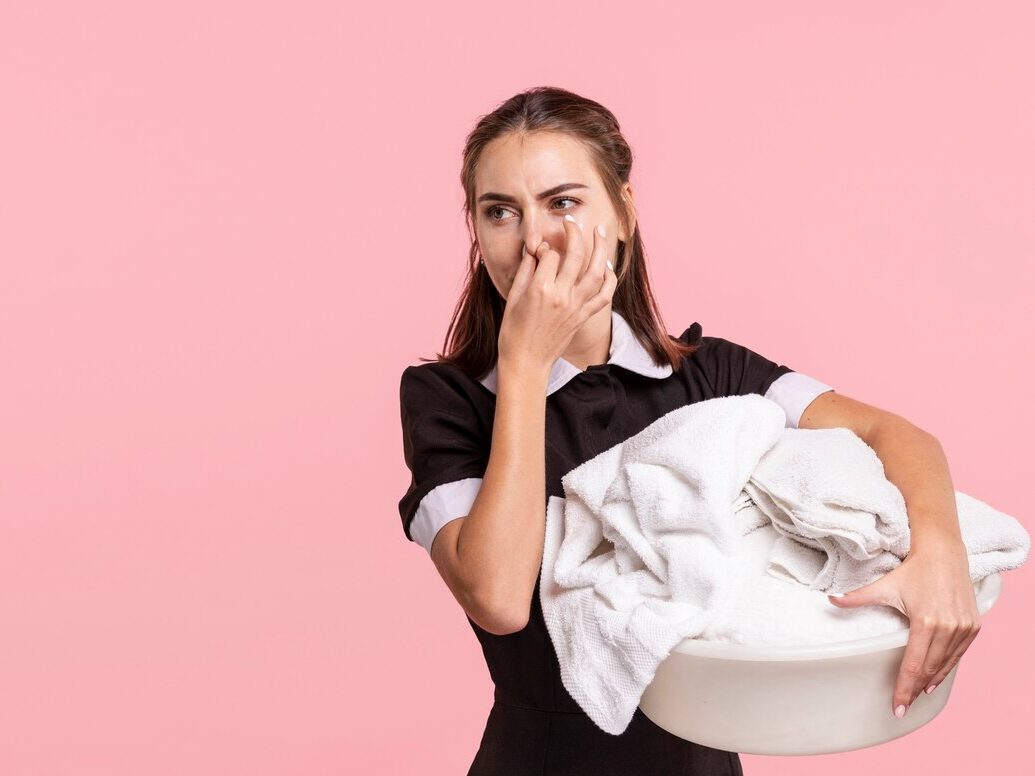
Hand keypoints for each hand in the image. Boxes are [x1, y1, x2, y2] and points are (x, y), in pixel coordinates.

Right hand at [497, 216, 616, 372]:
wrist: (526, 361)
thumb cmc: (513, 331)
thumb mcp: (513, 296)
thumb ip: (526, 269)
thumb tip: (534, 248)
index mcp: (540, 288)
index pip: (550, 254)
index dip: (544, 246)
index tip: (538, 249)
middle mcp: (561, 295)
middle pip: (576, 254)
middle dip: (574, 232)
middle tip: (570, 221)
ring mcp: (575, 306)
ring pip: (596, 271)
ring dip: (600, 248)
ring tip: (599, 231)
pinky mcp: (583, 316)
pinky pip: (604, 295)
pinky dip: (609, 279)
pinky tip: (607, 266)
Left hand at [827, 536, 980, 718]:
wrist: (944, 554)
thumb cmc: (913, 571)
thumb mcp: (884, 585)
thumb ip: (857, 597)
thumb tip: (830, 600)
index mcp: (925, 622)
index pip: (912, 664)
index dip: (904, 688)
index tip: (898, 707)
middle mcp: (947, 628)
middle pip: (929, 669)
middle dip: (915, 689)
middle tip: (904, 705)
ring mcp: (963, 628)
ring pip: (946, 664)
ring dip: (932, 681)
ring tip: (919, 694)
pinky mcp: (973, 627)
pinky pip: (959, 654)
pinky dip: (948, 668)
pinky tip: (937, 678)